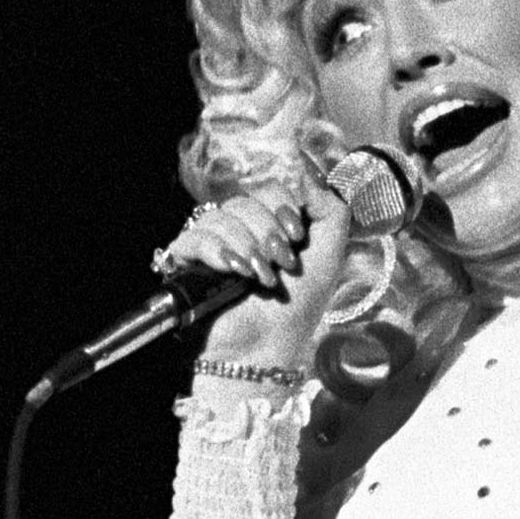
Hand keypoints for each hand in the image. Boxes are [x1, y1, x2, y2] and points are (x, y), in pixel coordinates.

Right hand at [159, 173, 354, 369]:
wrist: (265, 349)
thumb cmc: (297, 310)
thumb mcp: (329, 256)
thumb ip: (330, 210)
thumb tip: (309, 169)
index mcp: (272, 227)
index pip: (269, 189)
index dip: (282, 205)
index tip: (295, 237)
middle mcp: (241, 233)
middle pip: (243, 200)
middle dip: (266, 231)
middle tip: (279, 264)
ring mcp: (213, 248)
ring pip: (219, 217)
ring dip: (245, 246)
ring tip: (259, 277)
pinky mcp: (189, 265)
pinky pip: (192, 237)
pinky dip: (215, 251)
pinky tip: (232, 270)